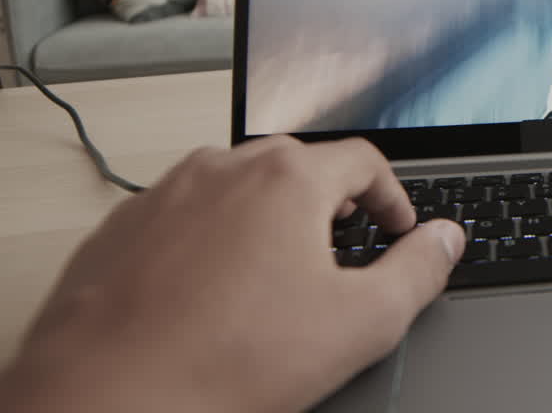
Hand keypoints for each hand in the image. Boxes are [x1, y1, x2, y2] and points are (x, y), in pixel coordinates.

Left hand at [0, 136, 464, 411]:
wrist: (106, 399)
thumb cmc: (226, 363)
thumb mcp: (360, 323)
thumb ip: (418, 270)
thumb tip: (445, 239)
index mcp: (288, 178)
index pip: (363, 161)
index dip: (393, 198)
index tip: (395, 231)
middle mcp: (223, 168)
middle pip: (298, 168)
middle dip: (330, 207)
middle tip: (342, 254)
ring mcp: (164, 194)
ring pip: (236, 190)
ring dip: (266, 221)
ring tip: (274, 280)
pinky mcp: (120, 229)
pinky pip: (182, 218)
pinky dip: (208, 243)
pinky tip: (211, 297)